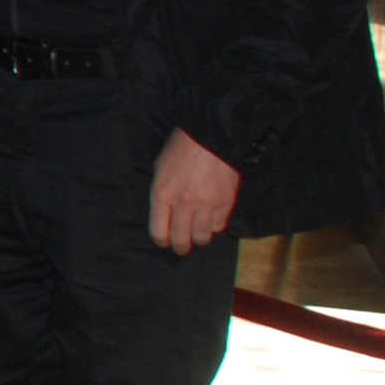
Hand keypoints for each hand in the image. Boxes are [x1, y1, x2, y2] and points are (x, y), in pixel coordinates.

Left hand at [150, 127, 240, 254]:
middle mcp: (183, 204)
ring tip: (197, 235)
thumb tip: (165, 213)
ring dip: (198, 238)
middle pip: (181, 239)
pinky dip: (214, 225)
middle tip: (182, 247)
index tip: (165, 241)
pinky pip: (219, 225)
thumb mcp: (160, 169)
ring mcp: (206, 205)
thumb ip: (162, 193)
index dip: (162, 240)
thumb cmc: (180, 149)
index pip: (159, 232)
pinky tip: (211, 220)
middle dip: (180, 247)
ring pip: (202, 236)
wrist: (211, 136)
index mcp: (162, 194)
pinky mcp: (225, 203)